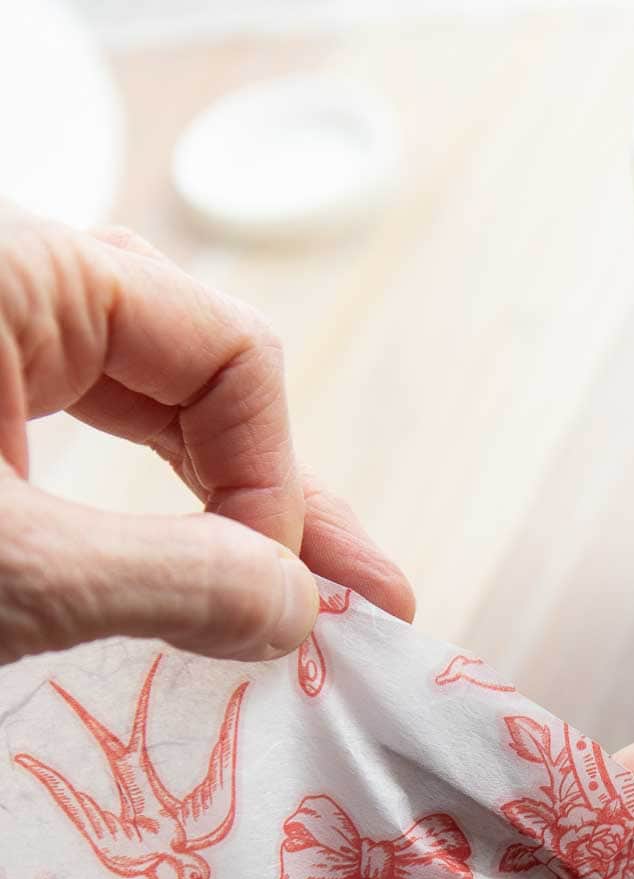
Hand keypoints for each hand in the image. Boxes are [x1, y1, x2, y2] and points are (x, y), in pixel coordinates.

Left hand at [0, 208, 413, 663]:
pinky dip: (146, 503)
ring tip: (291, 586)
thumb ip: (167, 578)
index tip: (268, 599)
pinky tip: (193, 551)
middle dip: (278, 496)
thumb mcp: (15, 569)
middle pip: (202, 373)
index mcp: (29, 270)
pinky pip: (83, 428)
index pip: (233, 353)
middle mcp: (20, 284)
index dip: (276, 484)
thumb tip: (297, 608)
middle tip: (354, 603)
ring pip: (146, 403)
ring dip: (225, 501)